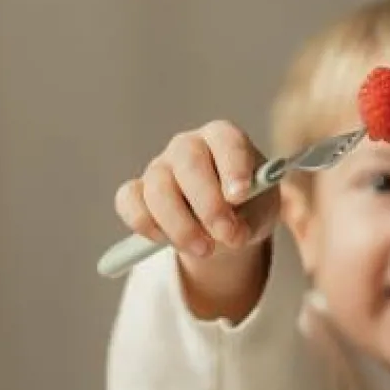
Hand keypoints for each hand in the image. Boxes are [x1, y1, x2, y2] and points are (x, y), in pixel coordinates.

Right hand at [114, 121, 279, 260]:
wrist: (223, 226)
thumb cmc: (246, 210)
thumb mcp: (260, 216)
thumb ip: (251, 223)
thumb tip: (233, 235)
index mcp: (223, 139)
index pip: (226, 140)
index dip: (233, 166)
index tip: (240, 195)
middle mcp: (188, 147)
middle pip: (189, 162)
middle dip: (208, 204)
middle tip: (225, 235)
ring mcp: (159, 167)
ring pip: (158, 189)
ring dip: (181, 225)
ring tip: (205, 250)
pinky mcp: (136, 192)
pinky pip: (129, 202)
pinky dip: (145, 224)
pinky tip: (164, 241)